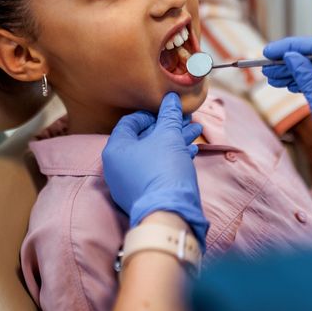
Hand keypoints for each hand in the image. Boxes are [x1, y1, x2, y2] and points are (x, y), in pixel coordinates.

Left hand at [102, 92, 208, 250]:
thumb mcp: (168, 135)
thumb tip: (171, 98)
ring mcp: (130, 182)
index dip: (151, 113)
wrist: (168, 213)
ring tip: (195, 131)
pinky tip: (192, 151)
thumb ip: (169, 115)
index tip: (169, 110)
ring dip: (175, 140)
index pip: (130, 122)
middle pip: (145, 138)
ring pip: (154, 153)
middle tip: (186, 119)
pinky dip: (172, 157)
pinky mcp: (145, 193)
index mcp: (116, 149)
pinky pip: (157, 168)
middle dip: (168, 126)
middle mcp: (118, 166)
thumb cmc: (163, 168)